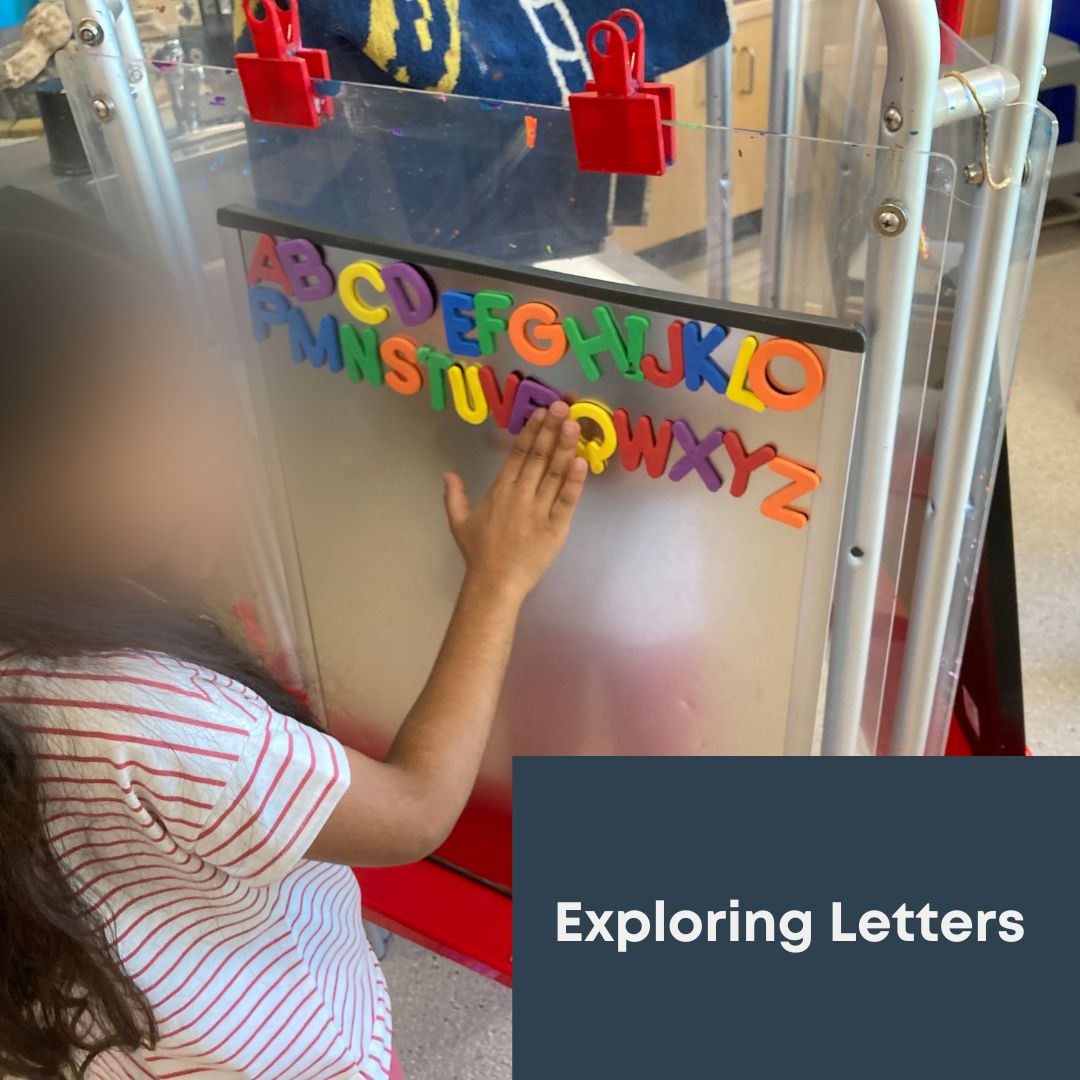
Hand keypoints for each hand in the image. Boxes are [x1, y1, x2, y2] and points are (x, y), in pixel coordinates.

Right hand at [443, 401, 587, 600]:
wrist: (495, 583)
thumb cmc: (479, 553)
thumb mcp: (459, 522)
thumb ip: (453, 495)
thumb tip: (447, 473)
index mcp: (500, 490)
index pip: (518, 454)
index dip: (532, 432)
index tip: (541, 413)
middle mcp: (520, 495)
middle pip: (539, 457)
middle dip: (551, 430)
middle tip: (562, 407)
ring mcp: (539, 510)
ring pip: (555, 473)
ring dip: (565, 448)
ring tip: (574, 425)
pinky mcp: (556, 527)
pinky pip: (566, 501)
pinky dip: (575, 482)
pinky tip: (582, 463)